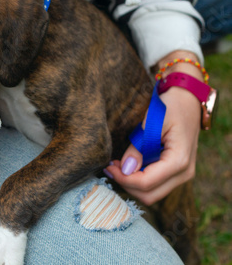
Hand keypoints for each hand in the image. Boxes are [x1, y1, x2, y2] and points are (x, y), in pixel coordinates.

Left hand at [104, 51, 202, 204]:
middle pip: (149, 195)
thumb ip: (138, 146)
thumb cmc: (169, 107)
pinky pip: (155, 185)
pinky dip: (138, 180)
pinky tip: (127, 165)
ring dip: (131, 184)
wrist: (187, 100)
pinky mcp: (176, 173)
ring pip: (151, 194)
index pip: (146, 183)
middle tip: (110, 167)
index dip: (123, 178)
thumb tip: (125, 169)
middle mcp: (184, 172)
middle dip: (126, 184)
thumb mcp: (151, 122)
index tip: (107, 166)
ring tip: (116, 165)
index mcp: (179, 160)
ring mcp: (182, 175)